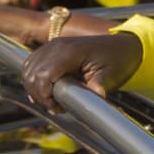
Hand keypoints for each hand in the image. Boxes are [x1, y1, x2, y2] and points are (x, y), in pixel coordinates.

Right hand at [21, 32, 142, 111]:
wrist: (123, 45)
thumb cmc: (118, 59)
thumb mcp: (111, 75)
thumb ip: (98, 86)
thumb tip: (96, 97)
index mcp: (71, 51)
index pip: (43, 75)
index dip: (45, 95)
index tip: (57, 108)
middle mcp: (57, 45)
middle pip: (32, 73)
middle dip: (39, 95)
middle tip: (56, 108)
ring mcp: (53, 44)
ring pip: (29, 68)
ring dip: (35, 88)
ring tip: (53, 102)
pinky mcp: (53, 48)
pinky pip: (33, 63)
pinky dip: (33, 78)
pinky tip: (45, 92)